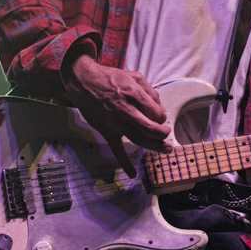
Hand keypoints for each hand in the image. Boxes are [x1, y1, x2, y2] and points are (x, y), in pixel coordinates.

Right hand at [65, 56, 170, 177]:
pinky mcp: (107, 131)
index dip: (162, 117)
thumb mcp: (134, 76)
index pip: (156, 113)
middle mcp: (126, 110)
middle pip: (151, 129)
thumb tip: (159, 108)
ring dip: (155, 147)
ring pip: (139, 140)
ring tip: (166, 149)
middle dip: (163, 134)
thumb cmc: (110, 78)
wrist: (84, 82)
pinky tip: (133, 173)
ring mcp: (116, 123)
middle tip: (166, 134)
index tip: (160, 117)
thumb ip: (150, 91)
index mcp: (134, 95)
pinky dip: (125, 163)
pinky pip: (117, 150)